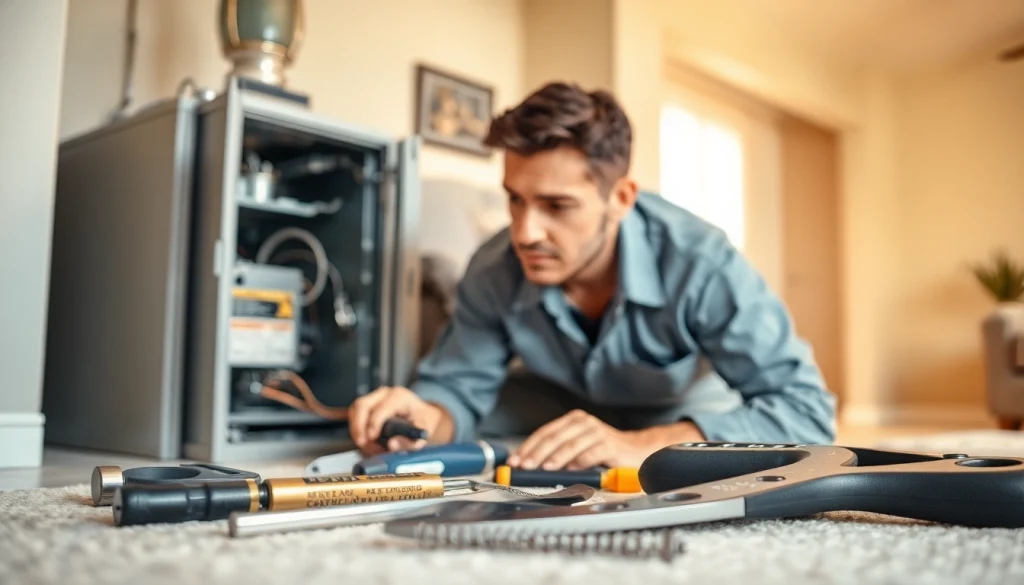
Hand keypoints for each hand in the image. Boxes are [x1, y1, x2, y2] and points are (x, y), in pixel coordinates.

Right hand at [348, 386, 453, 454]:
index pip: (381, 407)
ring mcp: (373, 397)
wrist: (418, 416)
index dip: (374, 423)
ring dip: (356, 430)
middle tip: (363, 444)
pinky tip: (365, 441)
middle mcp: (384, 393)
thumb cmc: (420, 422)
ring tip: (367, 445)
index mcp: (399, 396)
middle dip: (359, 426)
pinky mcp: (366, 404)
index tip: (372, 438)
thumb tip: (392, 445)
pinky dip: (356, 429)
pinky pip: (354, 415)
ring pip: (355, 409)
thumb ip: (410, 442)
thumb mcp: (421, 434)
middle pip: (362, 405)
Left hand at [507, 409, 704, 469]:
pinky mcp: (610, 444)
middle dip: (536, 453)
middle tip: (524, 466)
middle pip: (554, 437)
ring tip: (543, 468)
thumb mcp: (578, 447)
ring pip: (570, 444)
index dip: (528, 447)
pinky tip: (569, 470)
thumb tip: (531, 465)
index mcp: (572, 420)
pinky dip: (578, 462)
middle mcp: (584, 422)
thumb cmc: (604, 450)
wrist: (637, 451)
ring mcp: (597, 432)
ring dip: (555, 458)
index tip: (515, 461)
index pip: (545, 432)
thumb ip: (557, 452)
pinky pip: (591, 453)